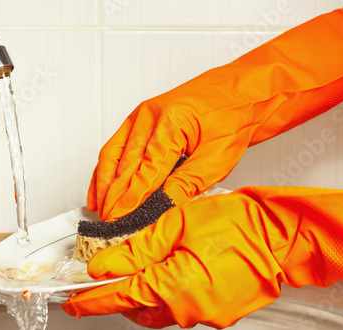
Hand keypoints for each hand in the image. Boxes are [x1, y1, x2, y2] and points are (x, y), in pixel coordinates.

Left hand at [64, 185, 342, 328]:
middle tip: (109, 276)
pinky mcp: (218, 313)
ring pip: (159, 309)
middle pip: (137, 307)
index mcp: (174, 286)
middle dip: (119, 294)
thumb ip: (135, 249)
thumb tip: (103, 265)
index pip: (119, 297)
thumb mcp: (177, 224)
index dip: (92, 300)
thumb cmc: (238, 223)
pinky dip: (168, 292)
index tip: (74, 301)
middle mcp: (188, 309)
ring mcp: (206, 315)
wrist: (280, 234)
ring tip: (144, 267)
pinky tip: (174, 269)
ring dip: (144, 292)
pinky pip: (181, 307)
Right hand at [88, 9, 342, 220]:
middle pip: (124, 166)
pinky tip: (100, 185)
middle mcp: (149, 117)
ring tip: (99, 210)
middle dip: (114, 198)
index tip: (120, 224)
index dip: (129, 203)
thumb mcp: (217, 158)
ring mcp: (143, 116)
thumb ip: (186, 184)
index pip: (142, 174)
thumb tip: (162, 208)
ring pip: (113, 155)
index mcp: (169, 125)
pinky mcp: (143, 118)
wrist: (243, 91)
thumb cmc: (234, 115)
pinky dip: (106, 169)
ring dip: (104, 185)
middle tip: (109, 224)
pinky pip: (116, 146)